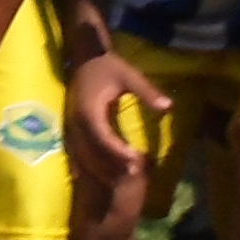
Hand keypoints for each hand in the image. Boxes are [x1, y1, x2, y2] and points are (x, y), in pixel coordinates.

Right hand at [69, 48, 167, 179]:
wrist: (85, 58)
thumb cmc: (108, 67)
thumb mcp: (129, 75)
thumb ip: (147, 91)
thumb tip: (168, 107)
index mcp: (89, 109)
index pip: (102, 136)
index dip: (117, 151)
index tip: (135, 162)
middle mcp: (76, 121)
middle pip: (91, 151)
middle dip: (111, 165)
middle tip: (134, 175)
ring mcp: (71, 126)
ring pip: (82, 155)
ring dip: (99, 169)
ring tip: (119, 181)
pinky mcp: (71, 128)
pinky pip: (74, 151)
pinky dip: (82, 165)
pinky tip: (89, 179)